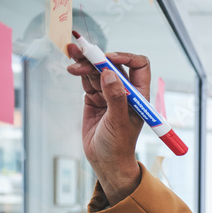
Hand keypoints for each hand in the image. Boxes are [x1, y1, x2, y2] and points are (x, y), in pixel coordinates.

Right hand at [66, 44, 146, 203]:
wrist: (105, 162)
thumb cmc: (118, 146)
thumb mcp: (118, 122)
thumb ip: (115, 98)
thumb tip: (110, 74)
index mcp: (138, 95)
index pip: (139, 66)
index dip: (124, 57)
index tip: (107, 58)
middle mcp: (125, 92)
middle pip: (113, 65)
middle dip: (97, 57)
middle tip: (79, 51)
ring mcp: (109, 94)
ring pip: (98, 71)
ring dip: (85, 64)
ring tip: (72, 61)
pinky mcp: (95, 99)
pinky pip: (88, 80)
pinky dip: (81, 73)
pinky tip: (73, 70)